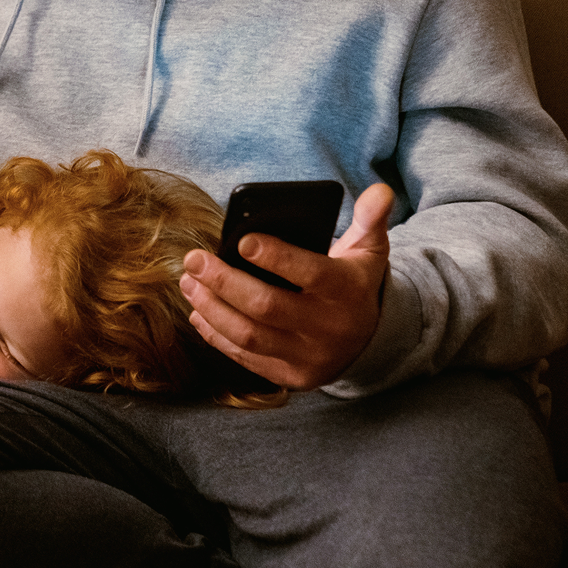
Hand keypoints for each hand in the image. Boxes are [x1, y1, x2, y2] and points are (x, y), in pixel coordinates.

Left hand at [180, 183, 394, 390]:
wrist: (369, 342)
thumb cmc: (355, 284)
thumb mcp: (369, 251)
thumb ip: (370, 219)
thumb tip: (379, 191)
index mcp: (347, 291)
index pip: (310, 273)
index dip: (275, 257)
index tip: (242, 241)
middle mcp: (329, 328)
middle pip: (267, 307)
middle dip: (224, 282)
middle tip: (194, 260)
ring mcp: (309, 357)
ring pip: (249, 336)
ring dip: (211, 309)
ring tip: (189, 283)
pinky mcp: (290, 376)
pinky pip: (246, 357)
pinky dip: (216, 336)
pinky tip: (198, 313)